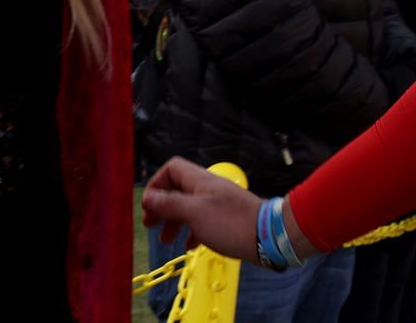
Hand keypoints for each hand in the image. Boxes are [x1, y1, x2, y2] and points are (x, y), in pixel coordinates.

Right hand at [141, 157, 262, 262]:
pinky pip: (202, 221)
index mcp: (200, 180)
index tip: (148, 206)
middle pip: (178, 189)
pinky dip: (192, 231)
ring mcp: (218, 203)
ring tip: (166, 240)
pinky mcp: (226, 219)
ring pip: (189, 207)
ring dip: (174, 221)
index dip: (157, 183)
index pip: (172, 169)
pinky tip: (190, 245)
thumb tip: (147, 196)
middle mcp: (208, 188)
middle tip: (150, 225)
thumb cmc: (229, 222)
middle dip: (161, 206)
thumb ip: (170, 203)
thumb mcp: (194, 213)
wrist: (268, 236)